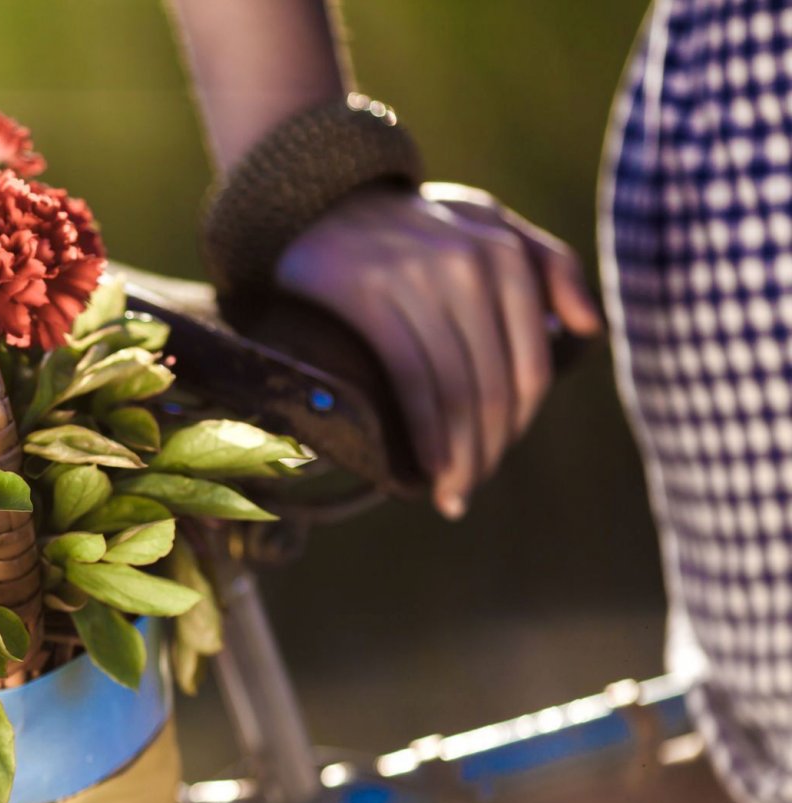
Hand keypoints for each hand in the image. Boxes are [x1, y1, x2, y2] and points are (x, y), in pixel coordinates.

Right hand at [273, 182, 601, 517]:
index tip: (496, 459)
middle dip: (487, 450)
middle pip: (493, 385)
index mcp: (507, 256)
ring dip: (457, 455)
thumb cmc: (412, 223)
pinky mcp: (374, 296)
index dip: (517, 426)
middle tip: (468, 490)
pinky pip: (413, 380)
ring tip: (450, 493)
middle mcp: (472, 265)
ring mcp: (422, 280)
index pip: (528, 365)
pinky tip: (426, 468)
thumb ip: (549, 267)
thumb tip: (589, 330)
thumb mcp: (489, 224)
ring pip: (455, 389)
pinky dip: (425, 433)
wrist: (319, 202)